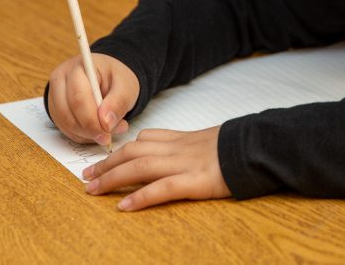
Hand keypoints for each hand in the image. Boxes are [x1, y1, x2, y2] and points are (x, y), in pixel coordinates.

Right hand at [47, 53, 137, 144]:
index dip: (92, 120)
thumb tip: (106, 123)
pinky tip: (97, 130)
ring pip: (65, 124)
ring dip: (86, 135)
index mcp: (78, 68)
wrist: (107, 76)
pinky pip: (65, 129)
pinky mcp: (56, 109)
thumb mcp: (126, 85)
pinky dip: (82, 135)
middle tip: (108, 136)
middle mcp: (61, 80)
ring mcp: (55, 96)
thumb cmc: (115, 78)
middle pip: (67, 114)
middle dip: (89, 130)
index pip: (78, 99)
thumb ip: (119, 103)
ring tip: (107, 131)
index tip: (108, 130)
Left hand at [83, 126, 229, 210]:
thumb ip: (187, 143)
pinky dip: (141, 197)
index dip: (121, 149)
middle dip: (107, 163)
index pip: (145, 139)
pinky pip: (162, 188)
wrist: (257, 147)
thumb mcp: (208, 138)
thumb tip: (170, 148)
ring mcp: (185, 164)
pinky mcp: (195, 181)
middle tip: (87, 176)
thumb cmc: (237, 146)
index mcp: (182, 138)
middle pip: (133, 152)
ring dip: (112, 178)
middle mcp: (178, 148)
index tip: (105, 158)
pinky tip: (124, 206)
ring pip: (140, 167)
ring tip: (94, 190)